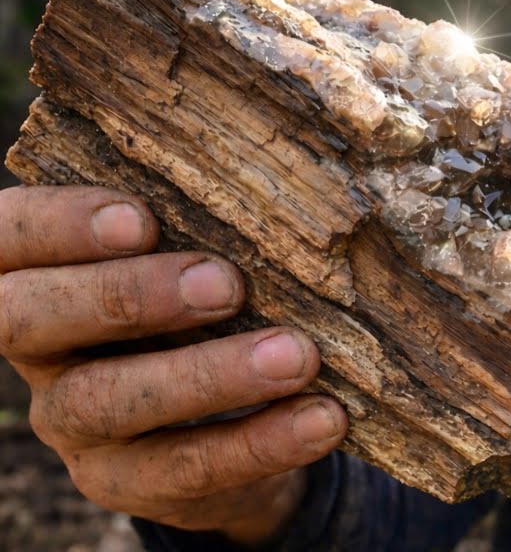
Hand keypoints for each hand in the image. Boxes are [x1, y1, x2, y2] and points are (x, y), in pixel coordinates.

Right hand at [0, 186, 348, 544]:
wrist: (233, 414)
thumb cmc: (208, 301)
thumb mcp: (194, 255)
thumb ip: (202, 222)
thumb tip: (280, 185)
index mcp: (38, 272)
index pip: (8, 236)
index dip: (57, 226)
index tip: (142, 218)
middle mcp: (38, 347)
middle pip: (30, 319)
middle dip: (127, 297)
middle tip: (227, 284)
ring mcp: (71, 420)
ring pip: (109, 400)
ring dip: (209, 377)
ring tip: (297, 357)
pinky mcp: (122, 480)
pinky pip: (185, 466)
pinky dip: (262, 441)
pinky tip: (322, 417)